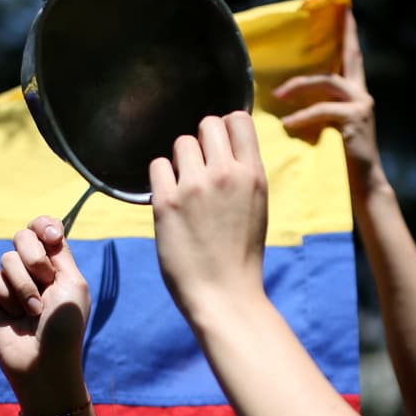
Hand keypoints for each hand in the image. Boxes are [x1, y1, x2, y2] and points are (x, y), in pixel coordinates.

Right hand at [0, 216, 90, 409]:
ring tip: (33, 311)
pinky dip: (6, 296)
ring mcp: (12, 286)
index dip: (44, 226)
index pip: (44, 229)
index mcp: (58, 266)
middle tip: (46, 279)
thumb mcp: (73, 284)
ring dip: (24, 285)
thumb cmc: (65, 327)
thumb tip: (46, 230)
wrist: (44, 362)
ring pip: (7, 258)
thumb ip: (59, 252)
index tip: (51, 236)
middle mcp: (34, 273)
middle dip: (34, 255)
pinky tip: (15, 316)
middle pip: (22, 236)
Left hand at [149, 112, 268, 319]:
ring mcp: (195, 186)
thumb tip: (225, 148)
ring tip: (186, 189)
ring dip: (181, 161)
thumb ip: (243, 174)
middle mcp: (226, 174)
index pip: (238, 119)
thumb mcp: (257, 206)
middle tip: (201, 170)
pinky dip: (162, 179)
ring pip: (181, 143)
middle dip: (203, 142)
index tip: (221, 145)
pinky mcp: (167, 202)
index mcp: (253, 175)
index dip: (226, 127)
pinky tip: (170, 199)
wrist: (224, 295)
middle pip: (207, 124)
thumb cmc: (240, 255)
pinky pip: (158, 166)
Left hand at [274, 8, 384, 199]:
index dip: (349, 34)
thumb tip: (283, 97)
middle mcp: (362, 97)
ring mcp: (361, 108)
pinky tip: (288, 125)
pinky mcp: (354, 122)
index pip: (351, 59)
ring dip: (299, 86)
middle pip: (348, 58)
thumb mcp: (327, 130)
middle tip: (334, 12)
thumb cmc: (339, 163)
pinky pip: (323, 111)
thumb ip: (315, 110)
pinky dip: (302, 117)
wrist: (362, 188)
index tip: (345, 9)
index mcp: (355, 97)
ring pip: (327, 83)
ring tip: (278, 94)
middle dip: (342, 36)